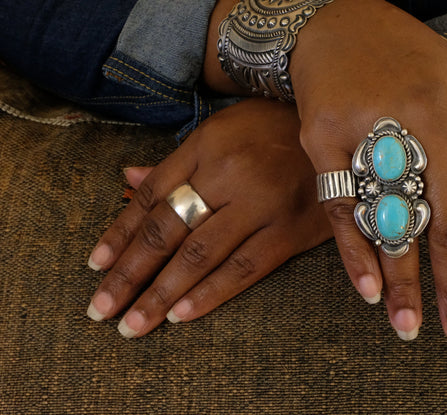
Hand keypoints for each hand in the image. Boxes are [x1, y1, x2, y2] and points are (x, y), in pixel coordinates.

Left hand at [86, 98, 331, 336]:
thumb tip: (128, 179)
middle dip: (130, 273)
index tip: (96, 266)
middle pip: (167, 230)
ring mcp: (261, 203)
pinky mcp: (291, 229)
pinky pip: (245, 266)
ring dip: (162, 293)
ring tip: (133, 323)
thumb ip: (177, 161)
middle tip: (101, 308)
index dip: (120, 233)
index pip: (152, 196)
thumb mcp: (223, 129)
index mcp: (207, 145)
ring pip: (200, 254)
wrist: (346, 131)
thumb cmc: (278, 127)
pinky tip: (182, 314)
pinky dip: (212, 292)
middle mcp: (229, 173)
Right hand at [289, 0, 446, 344]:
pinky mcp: (324, 133)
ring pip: (396, 217)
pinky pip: (343, 206)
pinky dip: (356, 252)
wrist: (340, 23)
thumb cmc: (409, 67)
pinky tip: (369, 290)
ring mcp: (375, 124)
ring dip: (404, 280)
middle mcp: (430, 116)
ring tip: (408, 327)